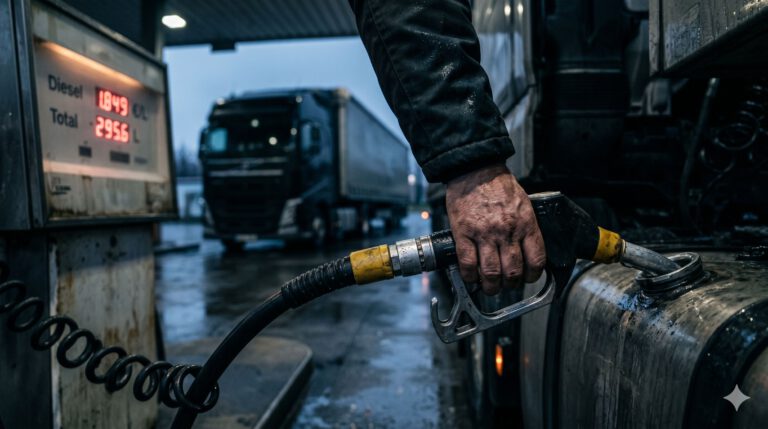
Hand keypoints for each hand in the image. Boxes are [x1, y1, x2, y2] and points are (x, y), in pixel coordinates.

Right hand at [445, 164, 545, 294]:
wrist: (475, 169)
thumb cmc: (498, 185)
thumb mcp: (523, 204)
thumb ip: (526, 227)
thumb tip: (526, 250)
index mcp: (525, 223)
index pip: (536, 260)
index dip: (532, 276)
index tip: (527, 278)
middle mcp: (507, 231)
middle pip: (513, 272)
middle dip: (511, 284)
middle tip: (507, 285)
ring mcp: (484, 233)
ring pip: (491, 272)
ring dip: (491, 286)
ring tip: (489, 287)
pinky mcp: (463, 233)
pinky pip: (467, 263)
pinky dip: (470, 276)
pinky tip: (472, 278)